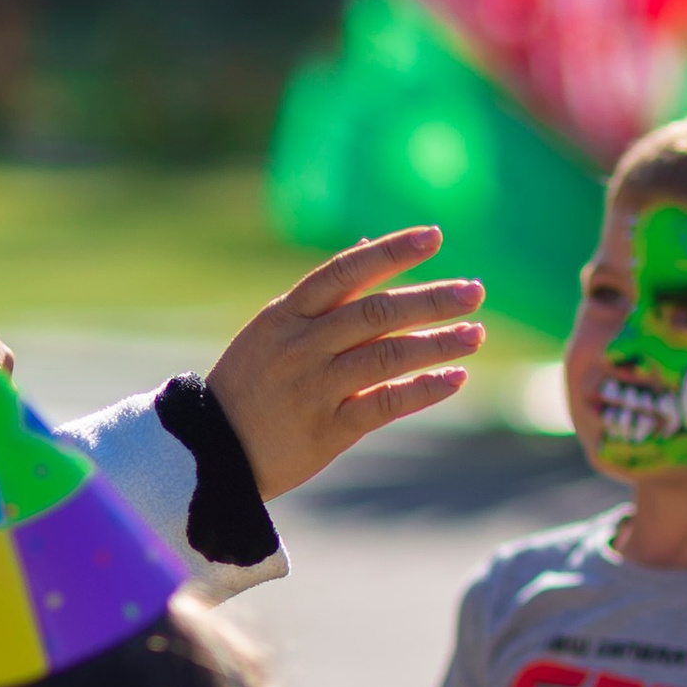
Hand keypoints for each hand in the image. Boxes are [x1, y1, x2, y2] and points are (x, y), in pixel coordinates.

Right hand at [206, 231, 484, 497]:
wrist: (211, 450)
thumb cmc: (251, 382)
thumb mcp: (274, 327)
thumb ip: (325, 293)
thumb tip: (368, 242)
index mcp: (286, 314)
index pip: (345, 270)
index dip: (391, 251)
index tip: (435, 236)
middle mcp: (301, 345)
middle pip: (375, 313)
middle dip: (430, 299)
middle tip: (476, 291)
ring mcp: (314, 387)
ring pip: (386, 357)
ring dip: (437, 344)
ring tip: (475, 335)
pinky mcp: (327, 429)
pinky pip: (384, 404)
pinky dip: (423, 389)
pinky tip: (455, 378)